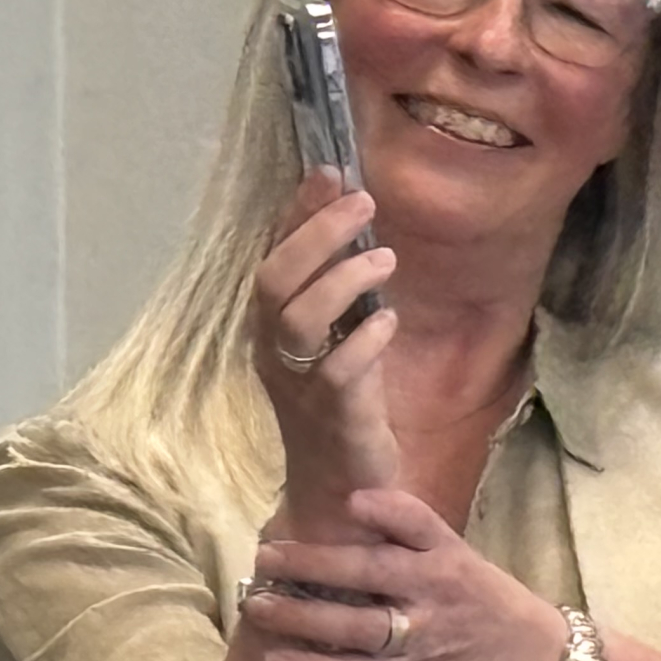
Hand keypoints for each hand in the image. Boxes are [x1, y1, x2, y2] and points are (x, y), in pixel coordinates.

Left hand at [239, 487, 568, 660]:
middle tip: (266, 555)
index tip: (345, 499)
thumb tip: (347, 513)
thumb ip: (412, 543)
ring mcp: (424, 635)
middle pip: (371, 571)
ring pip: (355, 626)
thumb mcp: (462, 562)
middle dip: (313, 562)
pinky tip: (276, 660)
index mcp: (450, 554)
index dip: (382, 507)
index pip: (417, 521)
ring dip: (300, 617)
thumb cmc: (488, 606)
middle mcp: (436, 590)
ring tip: (256, 605)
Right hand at [252, 169, 399, 523]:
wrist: (339, 489)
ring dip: (344, 279)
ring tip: (386, 257)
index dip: (298, 212)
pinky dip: (366, 339)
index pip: (273, 255)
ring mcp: (300, 384)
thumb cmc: (341, 404)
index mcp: (272, 328)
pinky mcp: (333, 415)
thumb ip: (340, 286)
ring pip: (300, 319)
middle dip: (317, 234)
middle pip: (275, 280)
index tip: (330, 170)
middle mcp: (275, 351)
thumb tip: (355, 220)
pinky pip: (339, 370)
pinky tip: (389, 322)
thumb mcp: (337, 338)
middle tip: (364, 202)